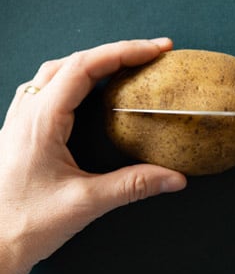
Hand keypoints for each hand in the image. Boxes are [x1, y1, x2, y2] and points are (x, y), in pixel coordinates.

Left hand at [0, 39, 187, 273]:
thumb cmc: (27, 223)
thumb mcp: (86, 203)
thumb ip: (134, 185)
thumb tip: (177, 177)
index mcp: (41, 121)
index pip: (84, 67)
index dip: (124, 51)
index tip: (159, 49)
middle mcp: (26, 113)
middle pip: (70, 62)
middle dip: (114, 52)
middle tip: (152, 54)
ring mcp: (19, 122)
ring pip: (54, 73)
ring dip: (91, 63)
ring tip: (125, 67)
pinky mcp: (19, 134)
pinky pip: (45, 91)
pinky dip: (75, 81)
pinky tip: (91, 95)